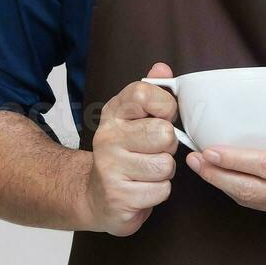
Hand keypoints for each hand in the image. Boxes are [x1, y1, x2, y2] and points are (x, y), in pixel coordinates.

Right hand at [80, 63, 178, 235]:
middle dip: (168, 147)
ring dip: (164, 172)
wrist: (97, 196)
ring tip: (147, 171)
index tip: (161, 118)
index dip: (165, 107)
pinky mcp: (118, 196)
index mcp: (114, 113)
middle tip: (154, 151)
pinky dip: (158, 192)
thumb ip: (152, 93)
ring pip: (165, 165)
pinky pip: (161, 190)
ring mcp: (110, 167)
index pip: (145, 94)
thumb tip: (162, 69)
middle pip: (164, 133)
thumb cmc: (125, 155)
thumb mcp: (134, 120)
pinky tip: (142, 188)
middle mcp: (107, 136)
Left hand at [186, 109, 265, 228]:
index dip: (236, 161)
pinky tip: (228, 180)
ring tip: (203, 169)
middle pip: (253, 190)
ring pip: (255, 202)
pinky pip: (265, 207)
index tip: (211, 151)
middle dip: (218, 177)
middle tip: (193, 161)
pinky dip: (243, 194)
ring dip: (225, 187)